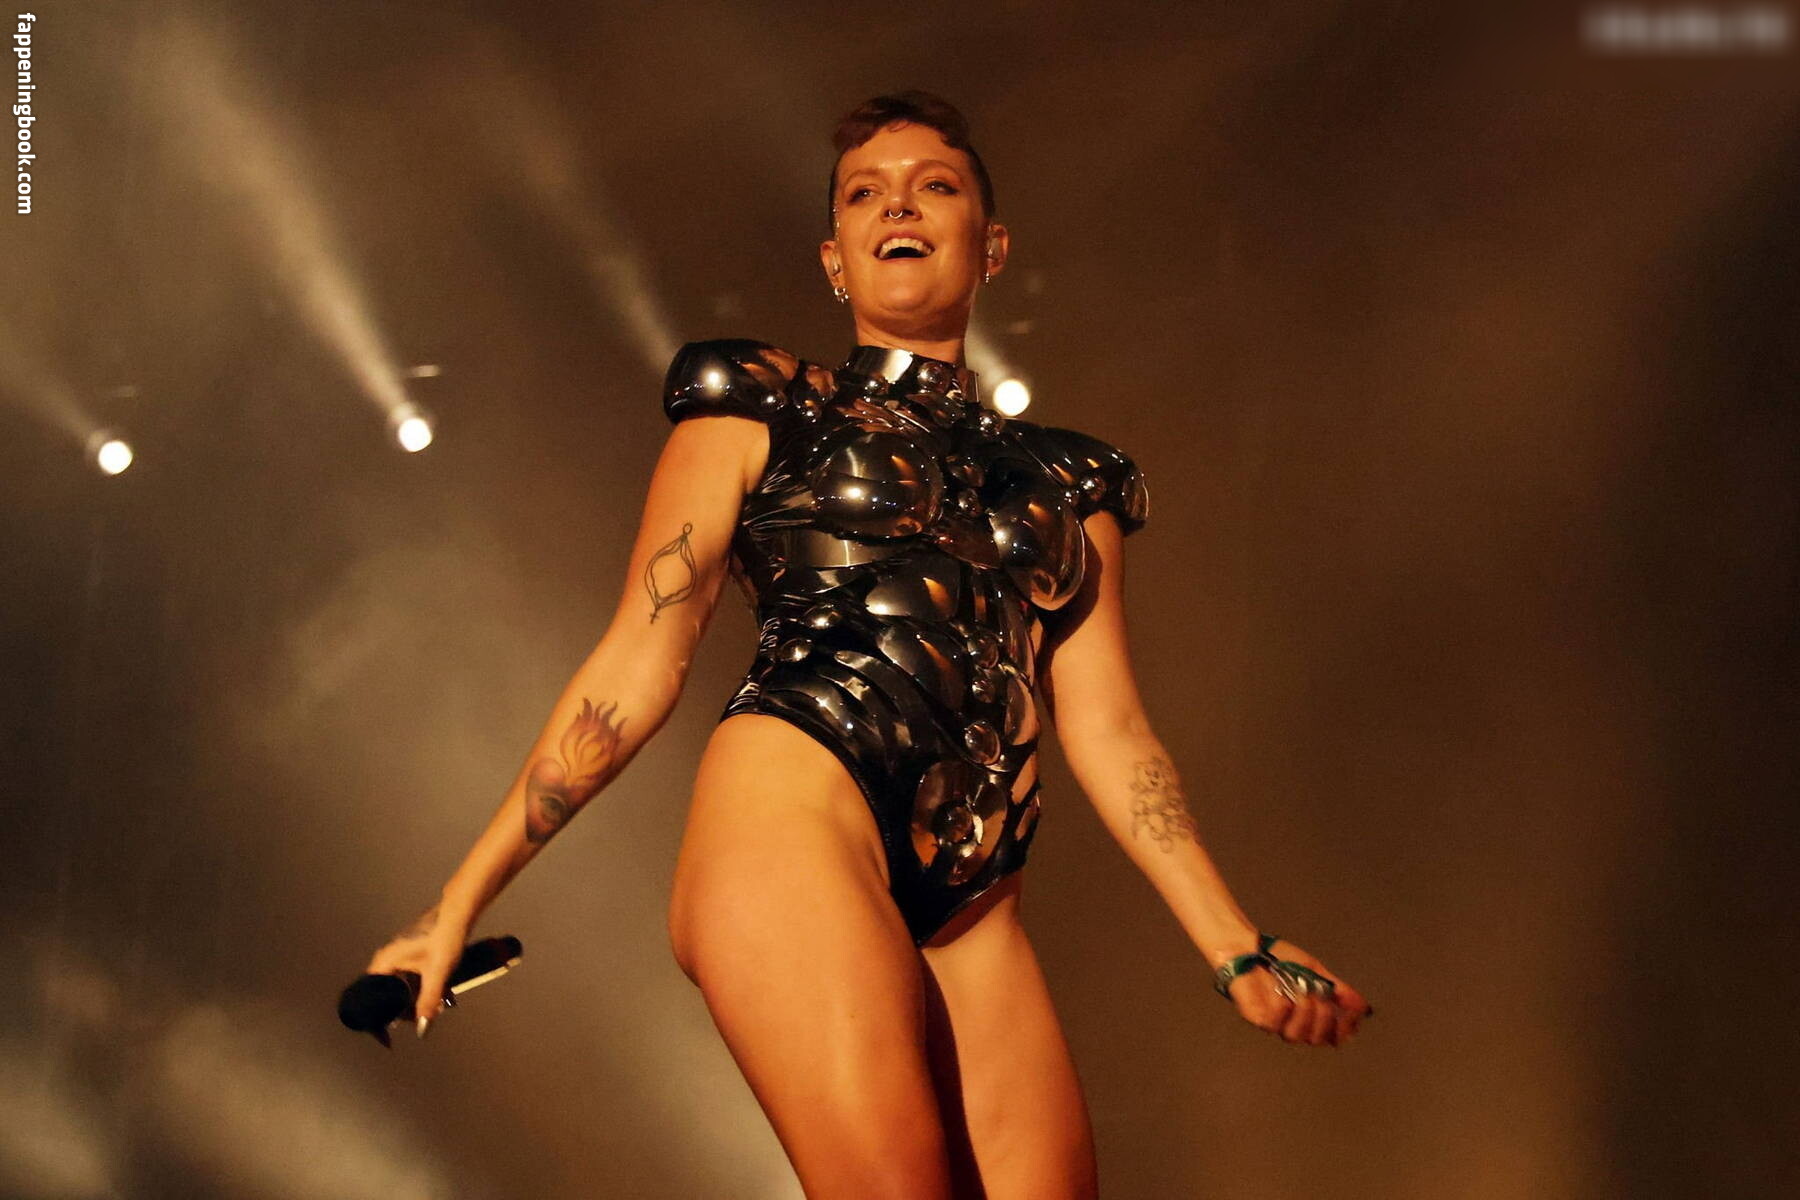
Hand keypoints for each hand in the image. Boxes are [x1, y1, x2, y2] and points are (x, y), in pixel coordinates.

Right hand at [363, 900, 472, 1036]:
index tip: (386, 1035)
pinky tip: (440, 994)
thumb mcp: (437, 974)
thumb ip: (428, 1001)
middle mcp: (388, 958)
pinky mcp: (413, 953)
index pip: (368, 996)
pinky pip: (410, 977)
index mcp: (385, 962)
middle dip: (402, 1009)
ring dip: (415, 999)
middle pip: (385, 993)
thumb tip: (421, 1028)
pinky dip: (421, 988)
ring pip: (400, 986)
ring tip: (434, 1008)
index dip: (375, 1017)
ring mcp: (400, 954)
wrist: (459, 912)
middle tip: (418, 1020)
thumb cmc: (445, 937)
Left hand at [1218, 936, 1371, 1047]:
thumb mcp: (1315, 971)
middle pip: (1317, 1039)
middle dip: (1325, 1018)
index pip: (1332, 1036)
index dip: (1344, 1030)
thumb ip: (1339, 989)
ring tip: (1301, 994)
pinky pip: (1276, 1023)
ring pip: (1297, 1036)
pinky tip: (1282, 994)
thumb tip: (1363, 1007)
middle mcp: (1293, 1022)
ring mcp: (1275, 1022)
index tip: (1352, 1017)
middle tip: (1320, 997)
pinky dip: (1284, 1008)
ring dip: (1305, 1014)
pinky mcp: (1257, 1018)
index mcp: (1309, 1014)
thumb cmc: (1277, 959)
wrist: (1248, 947)